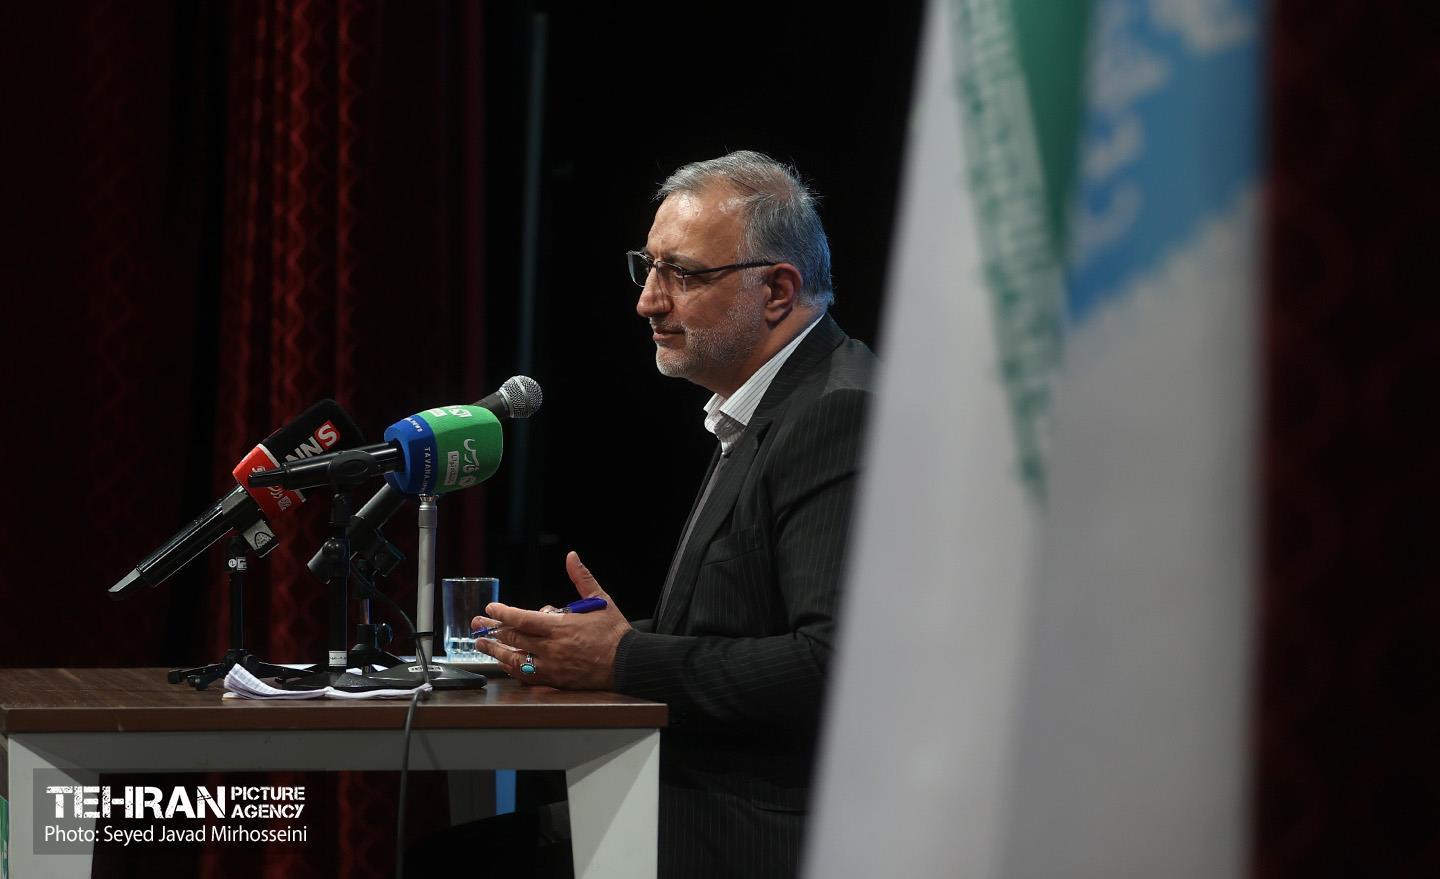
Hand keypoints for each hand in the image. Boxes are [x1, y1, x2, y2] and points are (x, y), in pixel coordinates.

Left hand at [471, 551, 631, 688]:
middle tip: (477, 624)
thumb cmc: (614, 632)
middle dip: (493, 630)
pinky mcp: (555, 679)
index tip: (491, 609)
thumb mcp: (600, 600)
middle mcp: (552, 648)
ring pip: (516, 659)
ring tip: (481, 644)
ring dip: (496, 651)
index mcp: (560, 627)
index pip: (524, 619)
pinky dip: (513, 668)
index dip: (504, 614)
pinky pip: (527, 675)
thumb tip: (571, 557)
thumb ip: (581, 578)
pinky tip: (504, 663)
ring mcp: (552, 666)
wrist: (627, 662)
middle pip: (514, 639)